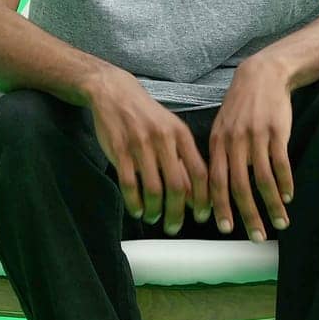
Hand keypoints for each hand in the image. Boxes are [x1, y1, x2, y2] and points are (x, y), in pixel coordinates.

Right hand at [87, 68, 211, 234]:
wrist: (115, 92)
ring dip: (155, 211)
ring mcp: (140, 145)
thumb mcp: (171, 130)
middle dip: (177, 213)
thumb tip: (195, 194)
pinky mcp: (119, 150)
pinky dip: (134, 202)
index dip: (203, 199)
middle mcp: (163, 140)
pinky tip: (136, 209)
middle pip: (177, 186)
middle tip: (174, 227)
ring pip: (153, 189)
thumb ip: (183, 159)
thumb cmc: (147, 115)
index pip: (199, 173)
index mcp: (181, 134)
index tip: (202, 216)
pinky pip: (129, 184)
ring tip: (153, 217)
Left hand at [208, 56, 294, 241]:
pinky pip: (281, 164)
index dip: (220, 206)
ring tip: (280, 222)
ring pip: (263, 179)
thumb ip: (219, 156)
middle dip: (247, 215)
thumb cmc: (242, 106)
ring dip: (272, 205)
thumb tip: (215, 190)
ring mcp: (256, 136)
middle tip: (256, 236)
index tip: (226, 229)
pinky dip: (285, 183)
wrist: (263, 75)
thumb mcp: (222, 127)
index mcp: (217, 142)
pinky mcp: (277, 131)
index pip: (215, 181)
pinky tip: (289, 196)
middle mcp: (234, 141)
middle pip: (239, 186)